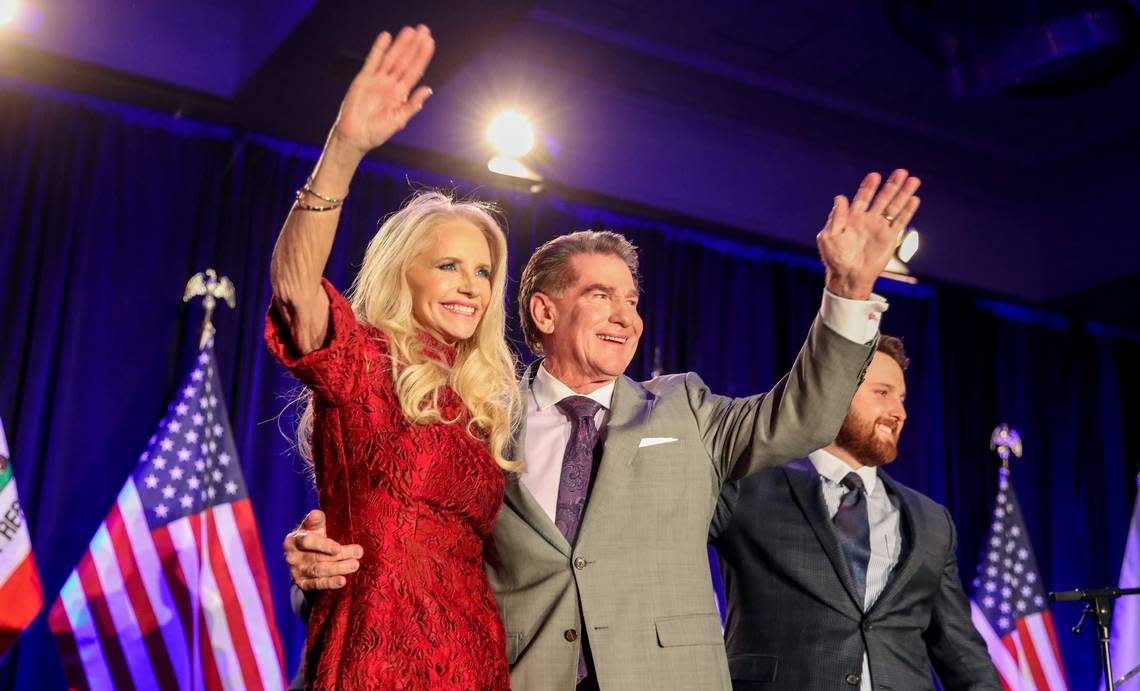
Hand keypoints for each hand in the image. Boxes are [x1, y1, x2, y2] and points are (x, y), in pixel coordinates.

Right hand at [283, 510, 362, 590]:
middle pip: (318, 557)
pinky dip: (330, 583)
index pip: (308, 542)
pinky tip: (342, 581)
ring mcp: (296, 571)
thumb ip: (316, 520)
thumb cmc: (313, 535)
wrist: (303, 555)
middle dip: (340, 555)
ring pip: (319, 571)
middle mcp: (292, 556)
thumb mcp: (314, 526)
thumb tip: (316, 514)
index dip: (323, 545)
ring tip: (355, 565)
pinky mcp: (302, 583)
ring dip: (338, 568)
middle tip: (358, 553)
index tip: (338, 548)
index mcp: (294, 539)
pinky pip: (316, 584)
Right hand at [326, 25, 435, 163]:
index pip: (414, 71)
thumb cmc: (376, 133)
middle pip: (404, 61)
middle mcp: (390, 84)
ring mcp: (377, 80)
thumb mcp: (398, 120)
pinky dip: (378, 49)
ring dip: (400, 44)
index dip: (422, 57)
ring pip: (391, 58)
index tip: (430, 43)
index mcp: (400, 94)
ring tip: (409, 31)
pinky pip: (372, 61)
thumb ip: (412, 105)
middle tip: (423, 30)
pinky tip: (386, 37)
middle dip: (414, 46)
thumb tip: (428, 89)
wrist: (355, 137)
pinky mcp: (363, 79)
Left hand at [817, 169, 920, 299]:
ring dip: (903, 194)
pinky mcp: (890, 238)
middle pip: (882, 198)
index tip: (875, 176)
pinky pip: (900, 222)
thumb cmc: (835, 258)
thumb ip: (836, 217)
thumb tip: (840, 197)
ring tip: (913, 180)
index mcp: (852, 217)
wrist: (848, 276)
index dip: (869, 187)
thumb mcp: (829, 236)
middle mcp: (868, 220)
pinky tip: (914, 199)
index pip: (863, 198)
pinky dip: (907, 211)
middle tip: (901, 171)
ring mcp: (880, 228)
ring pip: (894, 207)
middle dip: (891, 186)